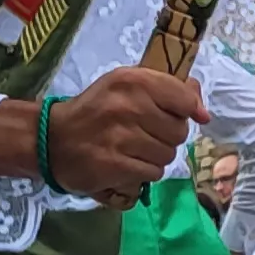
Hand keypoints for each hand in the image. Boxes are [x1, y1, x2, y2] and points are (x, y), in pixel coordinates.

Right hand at [46, 67, 211, 203]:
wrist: (51, 139)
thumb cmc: (96, 110)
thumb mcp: (127, 87)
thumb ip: (168, 90)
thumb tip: (203, 111)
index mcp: (133, 81)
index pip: (184, 98)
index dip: (189, 111)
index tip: (185, 116)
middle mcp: (128, 106)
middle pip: (179, 132)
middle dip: (167, 137)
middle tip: (144, 134)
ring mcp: (121, 137)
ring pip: (168, 155)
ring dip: (155, 156)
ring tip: (133, 149)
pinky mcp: (115, 165)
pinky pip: (153, 173)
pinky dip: (144, 172)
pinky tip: (127, 163)